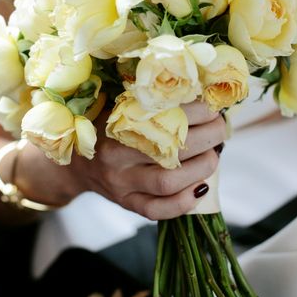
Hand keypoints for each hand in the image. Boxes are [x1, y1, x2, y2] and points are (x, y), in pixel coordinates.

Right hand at [17, 101, 224, 219]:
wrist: (75, 164)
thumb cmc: (107, 126)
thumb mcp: (119, 104)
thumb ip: (149, 97)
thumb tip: (200, 86)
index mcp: (116, 120)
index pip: (163, 112)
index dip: (197, 109)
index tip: (213, 105)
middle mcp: (116, 153)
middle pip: (169, 146)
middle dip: (208, 136)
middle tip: (221, 128)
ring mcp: (120, 182)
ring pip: (167, 180)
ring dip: (201, 168)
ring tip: (214, 156)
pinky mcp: (126, 203)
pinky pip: (157, 209)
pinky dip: (184, 202)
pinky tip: (201, 189)